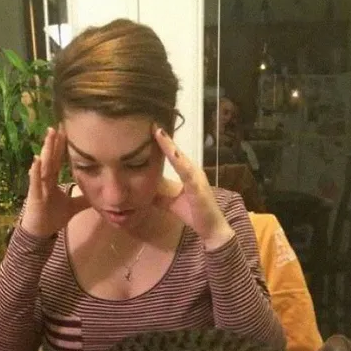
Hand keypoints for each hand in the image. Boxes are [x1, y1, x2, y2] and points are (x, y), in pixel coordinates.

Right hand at [20, 127, 88, 237]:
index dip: (62, 146)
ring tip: (49, 135)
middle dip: (54, 142)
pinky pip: (35, 181)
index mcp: (52, 180)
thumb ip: (83, 199)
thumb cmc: (52, 217)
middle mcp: (44, 179)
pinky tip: (37, 160)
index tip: (67, 130)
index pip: (58, 160)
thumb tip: (98, 195)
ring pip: (43, 165)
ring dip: (46, 150)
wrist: (40, 232)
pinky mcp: (34, 195)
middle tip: (58, 125)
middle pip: (50, 158)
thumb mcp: (72, 206)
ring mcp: (38, 186)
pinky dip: (36, 171)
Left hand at [153, 126, 234, 250]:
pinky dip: (179, 162)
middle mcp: (193, 171)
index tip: (149, 127)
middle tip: (151, 122)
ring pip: (181, 158)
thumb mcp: (170, 203)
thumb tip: (139, 188)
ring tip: (158, 132)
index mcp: (186, 173)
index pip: (172, 154)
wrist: (211, 228)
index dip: (161, 142)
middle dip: (164, 137)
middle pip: (176, 151)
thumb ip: (158, 194)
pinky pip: (187, 172)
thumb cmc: (194, 214)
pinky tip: (171, 152)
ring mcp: (197, 178)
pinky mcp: (198, 187)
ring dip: (170, 145)